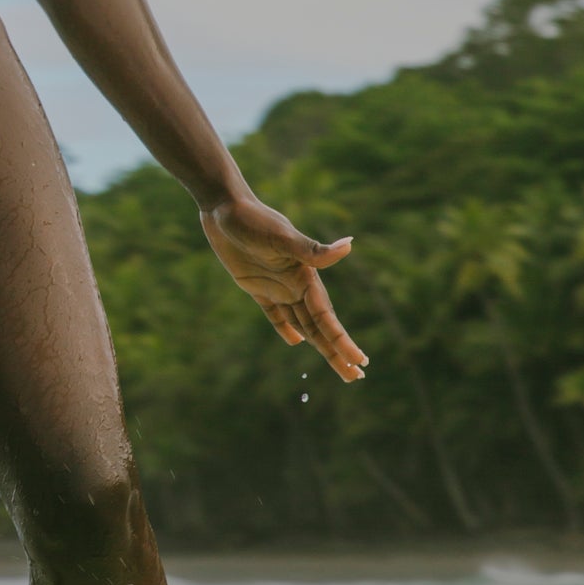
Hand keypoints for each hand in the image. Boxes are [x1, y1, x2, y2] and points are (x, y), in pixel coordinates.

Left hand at [199, 195, 367, 383]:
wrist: (223, 207)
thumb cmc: (253, 220)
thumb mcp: (282, 237)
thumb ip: (313, 250)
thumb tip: (350, 245)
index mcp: (305, 277)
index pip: (327, 318)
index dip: (342, 341)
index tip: (360, 363)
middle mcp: (295, 284)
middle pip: (319, 327)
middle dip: (336, 352)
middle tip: (355, 378)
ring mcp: (276, 286)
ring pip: (302, 324)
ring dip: (318, 344)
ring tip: (336, 365)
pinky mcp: (255, 286)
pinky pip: (275, 314)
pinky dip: (285, 328)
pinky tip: (294, 342)